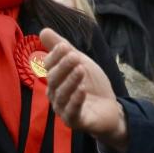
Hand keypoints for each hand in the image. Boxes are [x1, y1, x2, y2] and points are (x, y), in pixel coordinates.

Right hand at [40, 28, 128, 151]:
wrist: (110, 107)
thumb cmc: (92, 84)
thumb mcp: (80, 62)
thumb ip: (62, 48)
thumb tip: (43, 30)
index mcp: (54, 80)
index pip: (48, 67)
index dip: (55, 56)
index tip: (64, 46)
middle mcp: (55, 95)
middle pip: (54, 80)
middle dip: (64, 67)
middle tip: (75, 57)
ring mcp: (63, 109)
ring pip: (62, 95)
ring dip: (71, 81)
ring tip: (81, 70)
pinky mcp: (75, 121)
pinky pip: (71, 112)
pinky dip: (76, 100)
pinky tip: (82, 90)